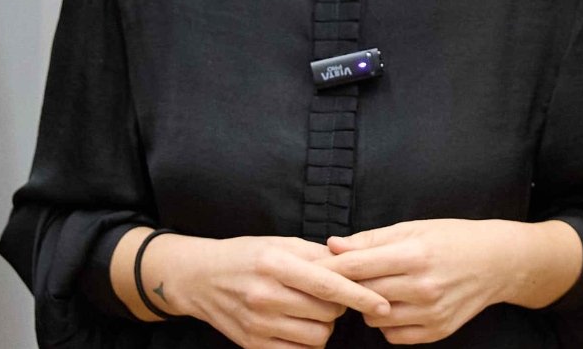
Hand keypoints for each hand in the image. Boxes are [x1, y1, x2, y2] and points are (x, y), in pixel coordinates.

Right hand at [154, 234, 390, 348]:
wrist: (199, 278)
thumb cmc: (247, 256)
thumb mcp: (280, 244)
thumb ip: (318, 255)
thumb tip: (356, 264)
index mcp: (275, 264)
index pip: (328, 284)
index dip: (360, 296)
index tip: (384, 305)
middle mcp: (265, 295)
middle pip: (327, 312)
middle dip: (340, 305)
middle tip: (330, 295)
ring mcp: (257, 323)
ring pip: (317, 336)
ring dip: (325, 325)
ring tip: (313, 309)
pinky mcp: (252, 344)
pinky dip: (308, 341)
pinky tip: (300, 324)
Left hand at [325, 219, 579, 343]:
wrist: (499, 262)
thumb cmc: (454, 239)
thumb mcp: (416, 228)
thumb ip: (372, 239)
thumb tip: (332, 246)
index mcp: (417, 254)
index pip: (357, 266)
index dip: (330, 268)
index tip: (312, 268)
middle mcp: (424, 286)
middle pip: (363, 292)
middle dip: (348, 286)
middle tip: (344, 278)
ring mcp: (431, 312)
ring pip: (375, 318)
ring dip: (370, 305)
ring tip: (381, 288)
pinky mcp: (437, 331)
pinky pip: (393, 335)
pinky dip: (388, 323)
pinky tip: (398, 305)